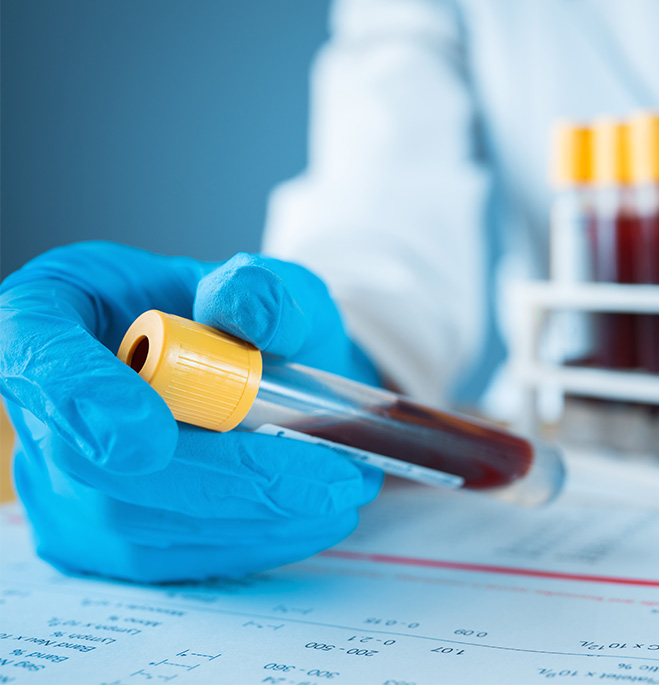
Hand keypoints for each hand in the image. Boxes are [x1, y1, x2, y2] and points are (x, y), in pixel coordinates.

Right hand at [0, 242, 383, 581]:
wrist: (256, 376)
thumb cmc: (242, 321)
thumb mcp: (266, 283)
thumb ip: (259, 289)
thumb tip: (248, 315)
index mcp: (50, 314)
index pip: (34, 353)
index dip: (80, 397)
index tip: (151, 437)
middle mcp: (38, 406)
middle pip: (91, 463)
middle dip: (221, 478)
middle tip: (328, 478)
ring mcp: (56, 482)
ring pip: (135, 523)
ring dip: (251, 517)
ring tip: (343, 491)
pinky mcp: (94, 540)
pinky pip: (163, 558)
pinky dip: (248, 542)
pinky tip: (312, 520)